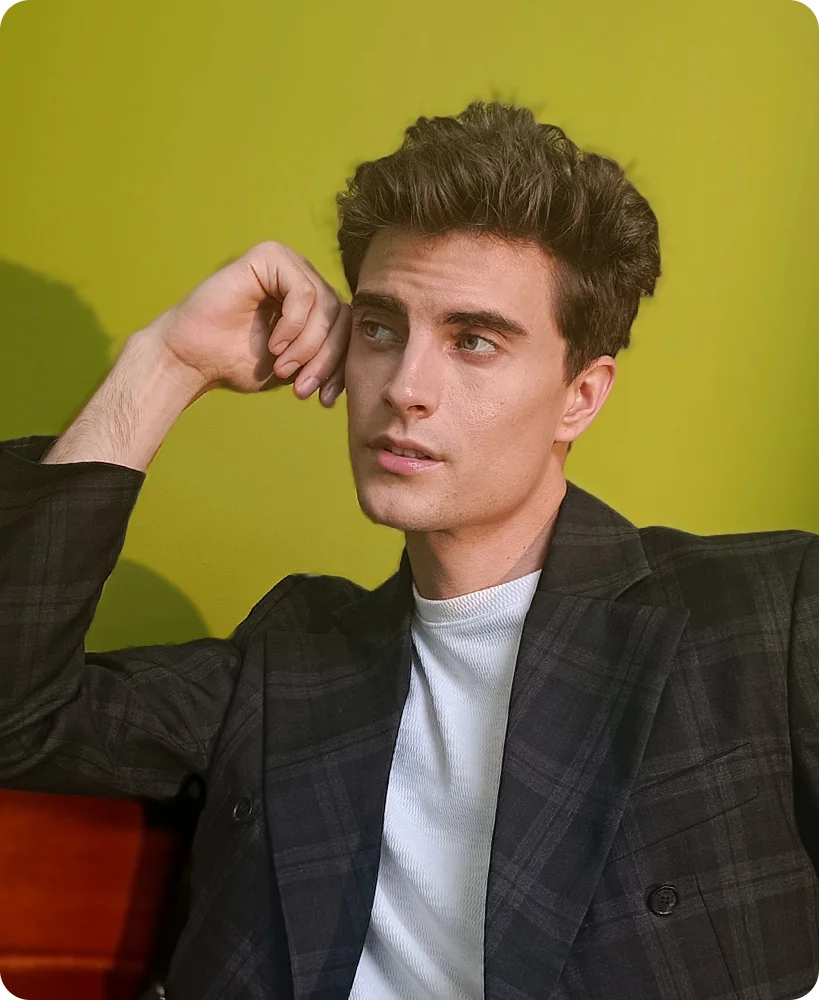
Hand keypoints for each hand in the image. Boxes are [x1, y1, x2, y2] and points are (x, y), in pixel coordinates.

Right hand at [146, 241, 350, 406]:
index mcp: (312, 302)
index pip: (347, 330)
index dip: (340, 366)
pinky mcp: (268, 256)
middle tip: (303, 388)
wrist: (193, 360)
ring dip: (309, 345)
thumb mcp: (297, 368)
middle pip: (341, 317)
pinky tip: (274, 344)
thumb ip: (327, 359)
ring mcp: (286, 264)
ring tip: (285, 368)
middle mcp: (302, 278)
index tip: (324, 399)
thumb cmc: (238, 363)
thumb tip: (362, 363)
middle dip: (326, 359)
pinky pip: (303, 290)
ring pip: (326, 305)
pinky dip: (293, 323)